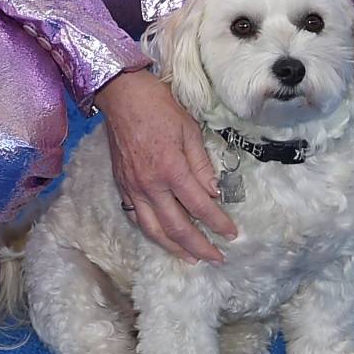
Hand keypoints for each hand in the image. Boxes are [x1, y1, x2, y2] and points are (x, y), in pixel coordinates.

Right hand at [92, 68, 238, 264]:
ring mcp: (133, 188)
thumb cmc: (158, 106)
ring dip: (173, 248)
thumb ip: (201, 164)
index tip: (232, 234)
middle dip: (199, 246)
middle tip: (216, 258)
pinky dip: (150, 232)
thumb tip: (213, 192)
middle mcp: (150, 185)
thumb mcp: (189, 129)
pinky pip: (135, 217)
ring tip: (190, 258)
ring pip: (153, 229)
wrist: (122, 95)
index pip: (199, 206)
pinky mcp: (122, 185)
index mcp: (171, 168)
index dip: (218, 223)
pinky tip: (161, 237)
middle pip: (177, 227)